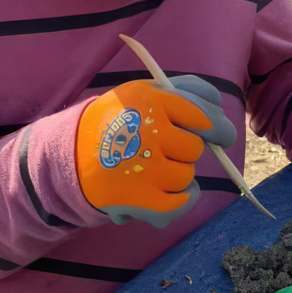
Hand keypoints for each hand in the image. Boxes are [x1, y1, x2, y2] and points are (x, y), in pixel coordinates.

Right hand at [75, 76, 236, 227]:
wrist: (69, 154)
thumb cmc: (118, 120)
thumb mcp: (144, 91)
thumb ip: (183, 89)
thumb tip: (218, 104)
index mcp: (151, 100)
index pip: (203, 113)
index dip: (218, 125)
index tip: (222, 134)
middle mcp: (148, 131)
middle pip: (196, 147)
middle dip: (188, 149)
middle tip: (169, 149)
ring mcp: (142, 165)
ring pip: (187, 174)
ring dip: (179, 173)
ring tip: (154, 167)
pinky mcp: (136, 197)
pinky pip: (180, 203)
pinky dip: (186, 200)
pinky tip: (183, 193)